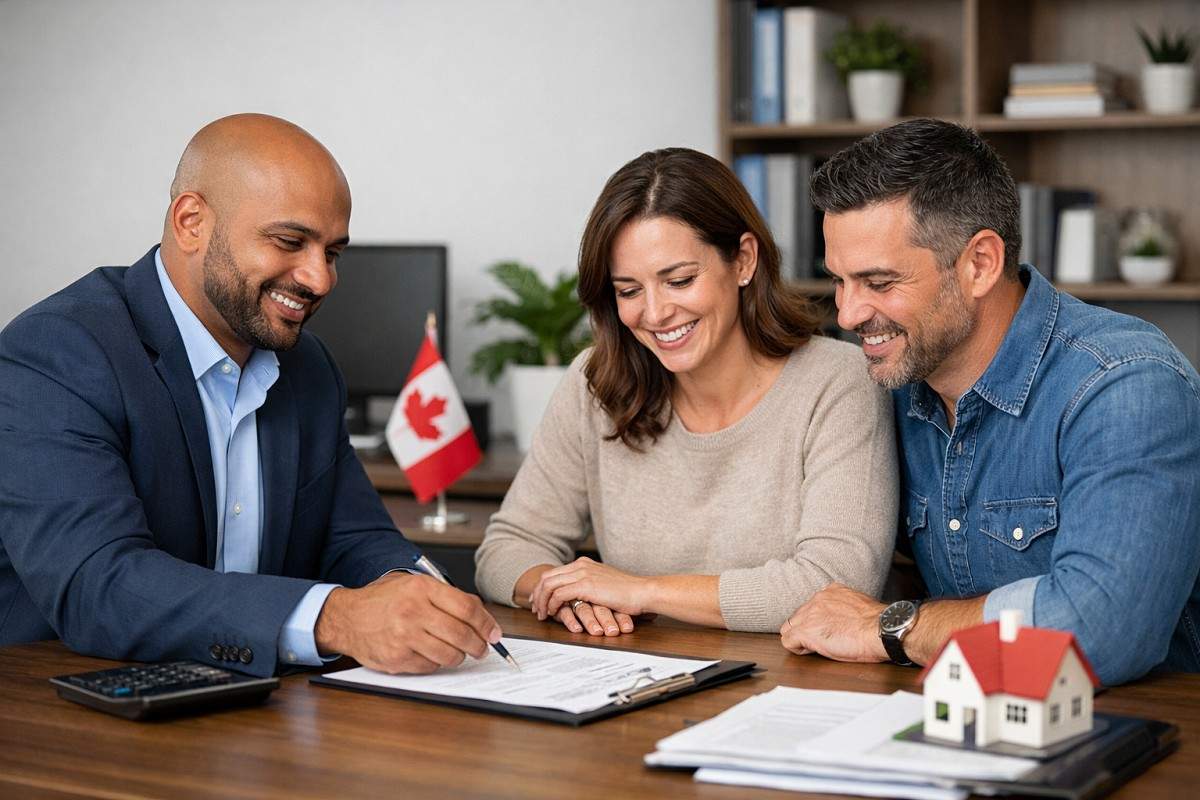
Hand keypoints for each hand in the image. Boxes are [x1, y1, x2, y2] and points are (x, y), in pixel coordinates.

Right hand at [314, 572, 501, 673]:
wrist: (347, 618)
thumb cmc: (384, 601)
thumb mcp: (415, 585)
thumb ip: (447, 596)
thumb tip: (480, 614)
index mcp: (421, 589)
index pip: (466, 608)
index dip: (486, 624)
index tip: (494, 633)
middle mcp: (413, 612)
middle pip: (461, 634)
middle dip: (479, 645)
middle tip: (482, 648)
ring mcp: (403, 637)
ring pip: (449, 655)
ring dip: (460, 657)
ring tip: (459, 652)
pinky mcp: (396, 659)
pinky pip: (430, 667)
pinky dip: (437, 663)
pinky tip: (432, 654)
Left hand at [530, 557, 647, 633]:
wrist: (642, 591)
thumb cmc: (628, 592)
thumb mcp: (605, 584)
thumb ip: (591, 584)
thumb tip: (580, 594)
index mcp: (584, 563)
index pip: (554, 572)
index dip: (543, 587)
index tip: (538, 598)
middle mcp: (581, 565)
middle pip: (547, 577)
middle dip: (537, 593)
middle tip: (534, 608)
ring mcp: (582, 574)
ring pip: (549, 585)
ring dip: (542, 600)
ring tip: (541, 614)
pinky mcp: (585, 585)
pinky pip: (559, 594)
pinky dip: (552, 604)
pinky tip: (553, 613)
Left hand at [780, 583, 887, 662]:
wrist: (881, 630)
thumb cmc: (878, 624)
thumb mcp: (859, 606)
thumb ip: (845, 607)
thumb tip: (845, 618)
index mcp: (831, 591)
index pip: (812, 606)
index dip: (816, 621)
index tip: (827, 630)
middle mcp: (817, 599)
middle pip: (798, 616)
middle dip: (806, 629)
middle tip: (822, 641)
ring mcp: (810, 615)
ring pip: (789, 628)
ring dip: (801, 638)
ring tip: (818, 647)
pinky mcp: (806, 631)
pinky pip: (788, 641)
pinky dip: (797, 649)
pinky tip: (812, 651)